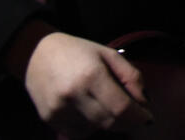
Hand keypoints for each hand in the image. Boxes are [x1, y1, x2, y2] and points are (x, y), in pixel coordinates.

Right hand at [24, 32, 151, 137]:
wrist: (37, 53)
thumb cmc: (78, 51)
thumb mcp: (109, 54)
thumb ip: (131, 76)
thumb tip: (144, 101)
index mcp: (92, 75)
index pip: (121, 107)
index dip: (138, 116)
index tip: (147, 117)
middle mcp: (74, 94)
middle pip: (110, 122)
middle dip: (127, 122)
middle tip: (133, 114)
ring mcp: (59, 109)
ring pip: (95, 129)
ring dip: (107, 123)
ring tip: (106, 105)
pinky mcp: (49, 118)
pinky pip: (77, 132)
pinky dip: (89, 127)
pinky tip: (89, 111)